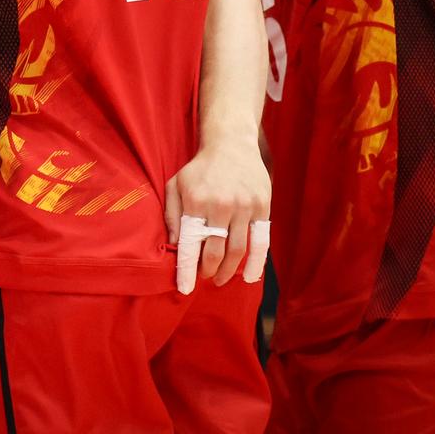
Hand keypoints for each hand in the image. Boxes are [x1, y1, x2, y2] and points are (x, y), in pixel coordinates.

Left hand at [165, 134, 270, 288]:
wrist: (231, 145)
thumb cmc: (199, 170)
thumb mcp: (175, 185)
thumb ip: (171, 215)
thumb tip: (172, 246)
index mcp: (196, 201)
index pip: (190, 244)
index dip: (187, 269)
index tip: (184, 288)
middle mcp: (221, 205)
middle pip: (216, 251)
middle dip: (208, 271)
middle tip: (204, 278)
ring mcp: (244, 207)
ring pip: (238, 250)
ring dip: (228, 271)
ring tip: (219, 279)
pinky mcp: (263, 207)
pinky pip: (261, 241)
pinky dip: (256, 263)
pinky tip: (250, 277)